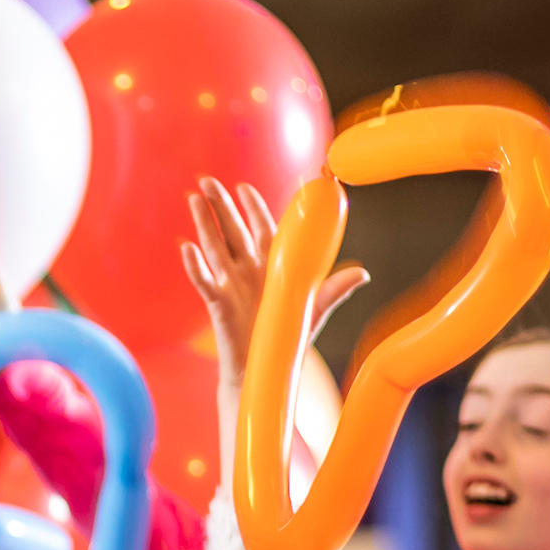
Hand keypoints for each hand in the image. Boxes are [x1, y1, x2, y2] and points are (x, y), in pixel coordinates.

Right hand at [182, 177, 366, 390]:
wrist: (264, 368)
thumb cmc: (288, 336)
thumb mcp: (314, 308)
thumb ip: (335, 288)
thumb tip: (363, 273)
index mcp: (271, 264)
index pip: (262, 228)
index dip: (253, 207)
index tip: (245, 187)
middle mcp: (248, 270)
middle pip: (232, 230)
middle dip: (220, 205)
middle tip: (208, 181)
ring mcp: (231, 284)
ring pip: (214, 247)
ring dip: (204, 223)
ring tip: (194, 199)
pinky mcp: (219, 303)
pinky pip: (204, 281)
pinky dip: (195, 265)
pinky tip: (186, 247)